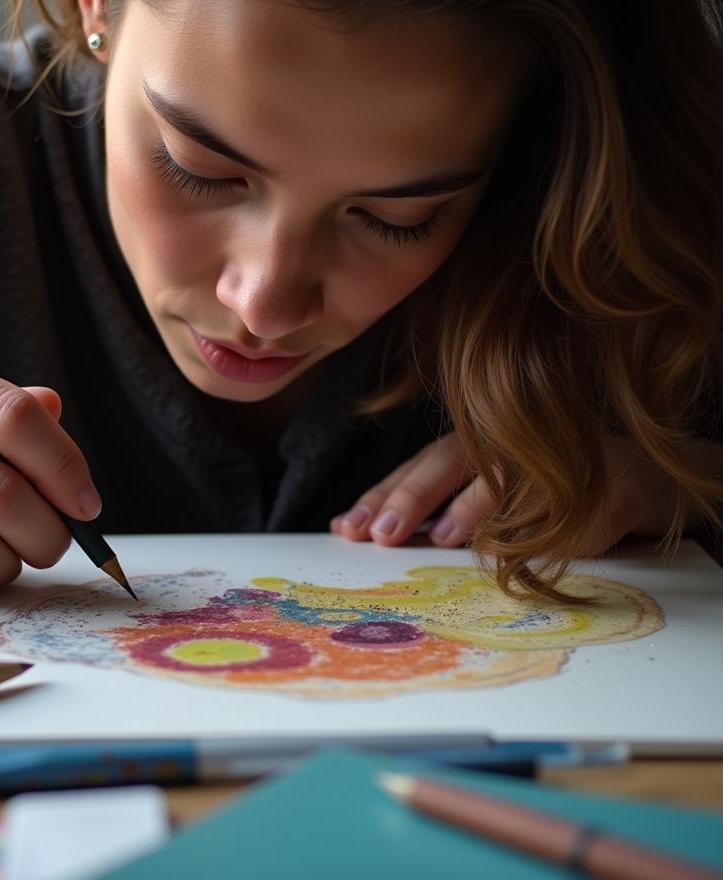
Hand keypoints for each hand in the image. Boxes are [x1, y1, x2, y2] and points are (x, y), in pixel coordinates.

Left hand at [330, 431, 713, 550]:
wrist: (646, 482)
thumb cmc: (550, 494)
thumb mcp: (491, 501)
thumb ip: (440, 513)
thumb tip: (380, 535)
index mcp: (475, 448)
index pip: (417, 468)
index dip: (381, 496)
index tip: (347, 529)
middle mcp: (511, 444)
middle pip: (450, 460)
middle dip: (412, 496)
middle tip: (382, 534)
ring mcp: (563, 459)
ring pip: (512, 476)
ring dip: (476, 505)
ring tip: (445, 538)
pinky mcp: (611, 484)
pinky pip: (577, 505)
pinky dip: (549, 525)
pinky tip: (525, 550)